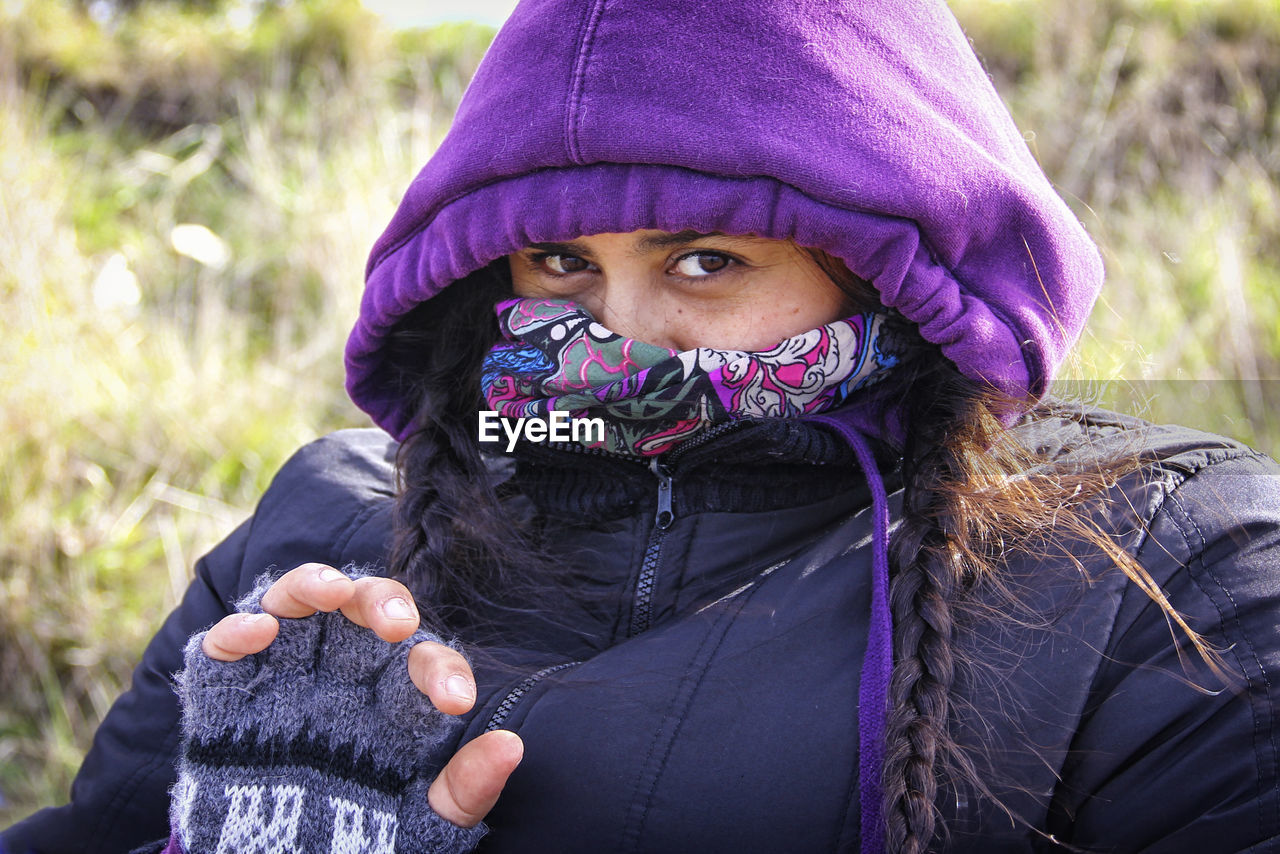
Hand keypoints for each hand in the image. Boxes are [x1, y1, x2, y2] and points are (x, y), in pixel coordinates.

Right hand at [201, 562, 522, 828]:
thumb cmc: (359, 842)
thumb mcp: (421, 826)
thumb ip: (463, 790)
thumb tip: (512, 747)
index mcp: (391, 700)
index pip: (423, 663)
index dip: (441, 673)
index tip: (455, 703)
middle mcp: (340, 674)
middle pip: (365, 610)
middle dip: (382, 603)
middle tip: (397, 625)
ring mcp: (281, 676)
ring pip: (297, 602)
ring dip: (312, 584)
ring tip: (331, 591)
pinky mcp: (222, 696)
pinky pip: (222, 649)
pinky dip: (236, 630)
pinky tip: (259, 632)